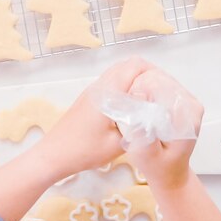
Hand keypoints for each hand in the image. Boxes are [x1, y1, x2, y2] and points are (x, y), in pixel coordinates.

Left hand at [35, 57, 155, 178]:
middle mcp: (100, 85)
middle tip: (162, 93)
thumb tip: (155, 116)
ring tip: (150, 99)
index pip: (136, 65)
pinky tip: (133, 107)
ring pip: (120, 73)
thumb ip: (139, 127)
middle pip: (129, 65)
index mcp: (108, 92)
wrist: (53, 155)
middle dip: (149, 74)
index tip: (166, 88)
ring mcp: (93, 91)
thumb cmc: (84, 151)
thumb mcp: (118, 144)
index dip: (155, 73)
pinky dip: (126, 87)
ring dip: (137, 80)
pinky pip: (112, 83)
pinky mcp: (89, 99)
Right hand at [125, 69, 203, 189]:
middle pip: (157, 78)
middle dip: (138, 89)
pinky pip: (157, 82)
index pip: (158, 86)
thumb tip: (137, 99)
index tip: (129, 109)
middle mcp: (190, 104)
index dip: (137, 93)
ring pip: (155, 77)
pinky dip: (144, 90)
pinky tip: (140, 107)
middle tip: (130, 111)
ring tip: (134, 110)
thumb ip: (140, 130)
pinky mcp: (178, 97)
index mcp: (186, 116)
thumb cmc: (158, 165)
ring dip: (140, 89)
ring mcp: (186, 98)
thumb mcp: (145, 154)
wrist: (169, 170)